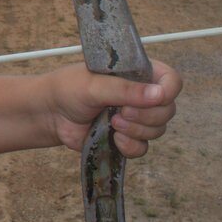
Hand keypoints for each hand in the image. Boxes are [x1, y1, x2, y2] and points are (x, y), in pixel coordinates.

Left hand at [48, 61, 181, 156]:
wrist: (50, 114)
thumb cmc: (68, 89)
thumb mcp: (94, 85)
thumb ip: (125, 89)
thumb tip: (160, 95)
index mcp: (137, 73)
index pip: (171, 80)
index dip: (169, 90)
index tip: (156, 98)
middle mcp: (141, 94)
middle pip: (168, 110)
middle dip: (146, 115)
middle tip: (120, 112)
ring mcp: (136, 117)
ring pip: (158, 130)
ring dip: (136, 130)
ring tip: (112, 123)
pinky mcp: (127, 137)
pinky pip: (144, 148)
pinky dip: (131, 146)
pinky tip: (114, 138)